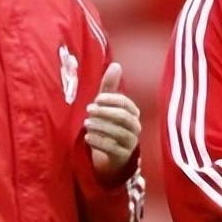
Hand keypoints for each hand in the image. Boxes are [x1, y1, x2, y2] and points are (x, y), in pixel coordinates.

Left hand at [84, 62, 140, 177]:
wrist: (109, 155)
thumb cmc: (108, 125)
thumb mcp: (107, 106)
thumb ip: (110, 87)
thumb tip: (116, 64)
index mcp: (133, 113)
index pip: (125, 103)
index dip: (111, 100)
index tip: (96, 99)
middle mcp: (135, 127)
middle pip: (123, 118)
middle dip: (105, 113)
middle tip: (88, 110)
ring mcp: (131, 143)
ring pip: (119, 133)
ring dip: (100, 127)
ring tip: (86, 124)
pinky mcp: (123, 156)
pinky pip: (113, 148)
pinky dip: (99, 142)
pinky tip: (87, 138)